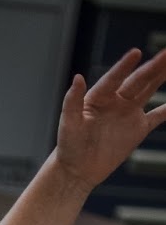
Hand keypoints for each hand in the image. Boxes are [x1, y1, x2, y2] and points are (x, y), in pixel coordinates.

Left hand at [55, 48, 165, 190]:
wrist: (77, 170)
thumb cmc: (69, 147)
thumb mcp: (68, 123)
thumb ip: (72, 101)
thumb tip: (77, 77)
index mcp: (99, 97)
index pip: (114, 78)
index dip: (124, 66)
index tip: (135, 53)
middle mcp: (116, 100)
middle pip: (137, 80)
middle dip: (152, 67)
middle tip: (165, 53)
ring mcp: (128, 113)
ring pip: (148, 90)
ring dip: (160, 76)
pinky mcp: (137, 129)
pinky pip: (156, 117)